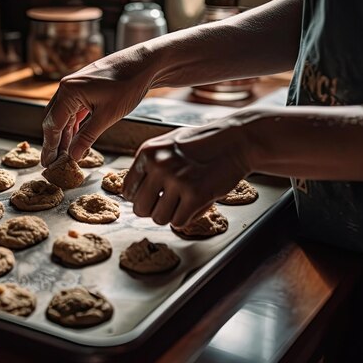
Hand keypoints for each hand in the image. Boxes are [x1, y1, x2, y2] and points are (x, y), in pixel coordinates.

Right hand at [41, 45, 156, 165]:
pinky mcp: (84, 89)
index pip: (53, 124)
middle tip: (53, 162)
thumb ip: (87, 137)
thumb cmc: (128, 85)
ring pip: (63, 116)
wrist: (144, 64)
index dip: (50, 146)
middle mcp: (67, 87)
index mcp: (68, 91)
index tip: (49, 162)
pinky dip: (73, 126)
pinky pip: (73, 110)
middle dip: (53, 142)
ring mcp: (74, 87)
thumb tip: (74, 156)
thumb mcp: (107, 116)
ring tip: (63, 155)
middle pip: (54, 120)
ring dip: (63, 135)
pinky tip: (74, 139)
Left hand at [122, 121, 252, 227]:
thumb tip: (133, 193)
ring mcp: (177, 180)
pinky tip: (195, 203)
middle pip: (140, 209)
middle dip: (154, 210)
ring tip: (183, 201)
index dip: (140, 198)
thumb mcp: (167, 145)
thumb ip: (149, 166)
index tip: (153, 196)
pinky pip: (178, 222)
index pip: (127, 191)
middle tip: (169, 202)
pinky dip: (187, 217)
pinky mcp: (196, 194)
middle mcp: (159, 165)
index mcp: (148, 153)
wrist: (235, 141)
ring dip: (171, 215)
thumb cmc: (202, 144)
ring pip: (159, 219)